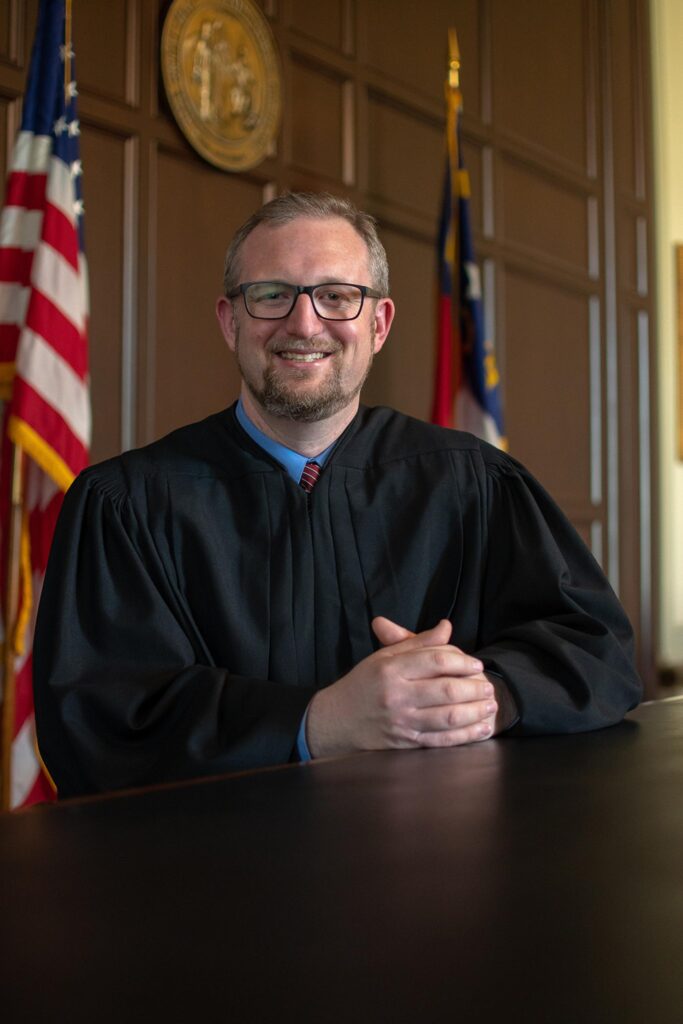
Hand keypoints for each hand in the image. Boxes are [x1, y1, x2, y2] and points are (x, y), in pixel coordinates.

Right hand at [373, 616, 517, 736]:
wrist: (336, 720)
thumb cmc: (363, 684)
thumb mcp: (384, 657)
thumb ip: (417, 643)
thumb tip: (446, 627)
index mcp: (391, 669)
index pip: (435, 660)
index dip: (462, 661)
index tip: (476, 664)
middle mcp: (396, 695)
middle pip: (446, 689)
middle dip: (474, 688)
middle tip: (489, 686)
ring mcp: (401, 721)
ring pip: (448, 717)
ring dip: (475, 711)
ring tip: (490, 704)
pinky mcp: (406, 743)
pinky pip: (442, 741)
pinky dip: (466, 736)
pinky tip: (481, 729)